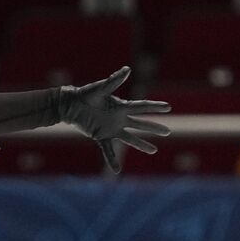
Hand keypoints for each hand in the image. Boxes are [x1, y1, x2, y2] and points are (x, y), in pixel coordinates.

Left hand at [58, 67, 172, 172]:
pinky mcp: (100, 136)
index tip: (169, 107)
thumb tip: (127, 69)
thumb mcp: (100, 89)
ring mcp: (111, 128)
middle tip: (168, 132)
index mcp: (121, 106)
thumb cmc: (85, 94)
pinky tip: (116, 171)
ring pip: (130, 138)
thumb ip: (114, 81)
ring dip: (142, 145)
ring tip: (154, 150)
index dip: (155, 107)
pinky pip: (108, 151)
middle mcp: (119, 118)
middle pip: (141, 124)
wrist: (70, 105)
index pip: (142, 107)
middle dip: (154, 128)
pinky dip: (112, 160)